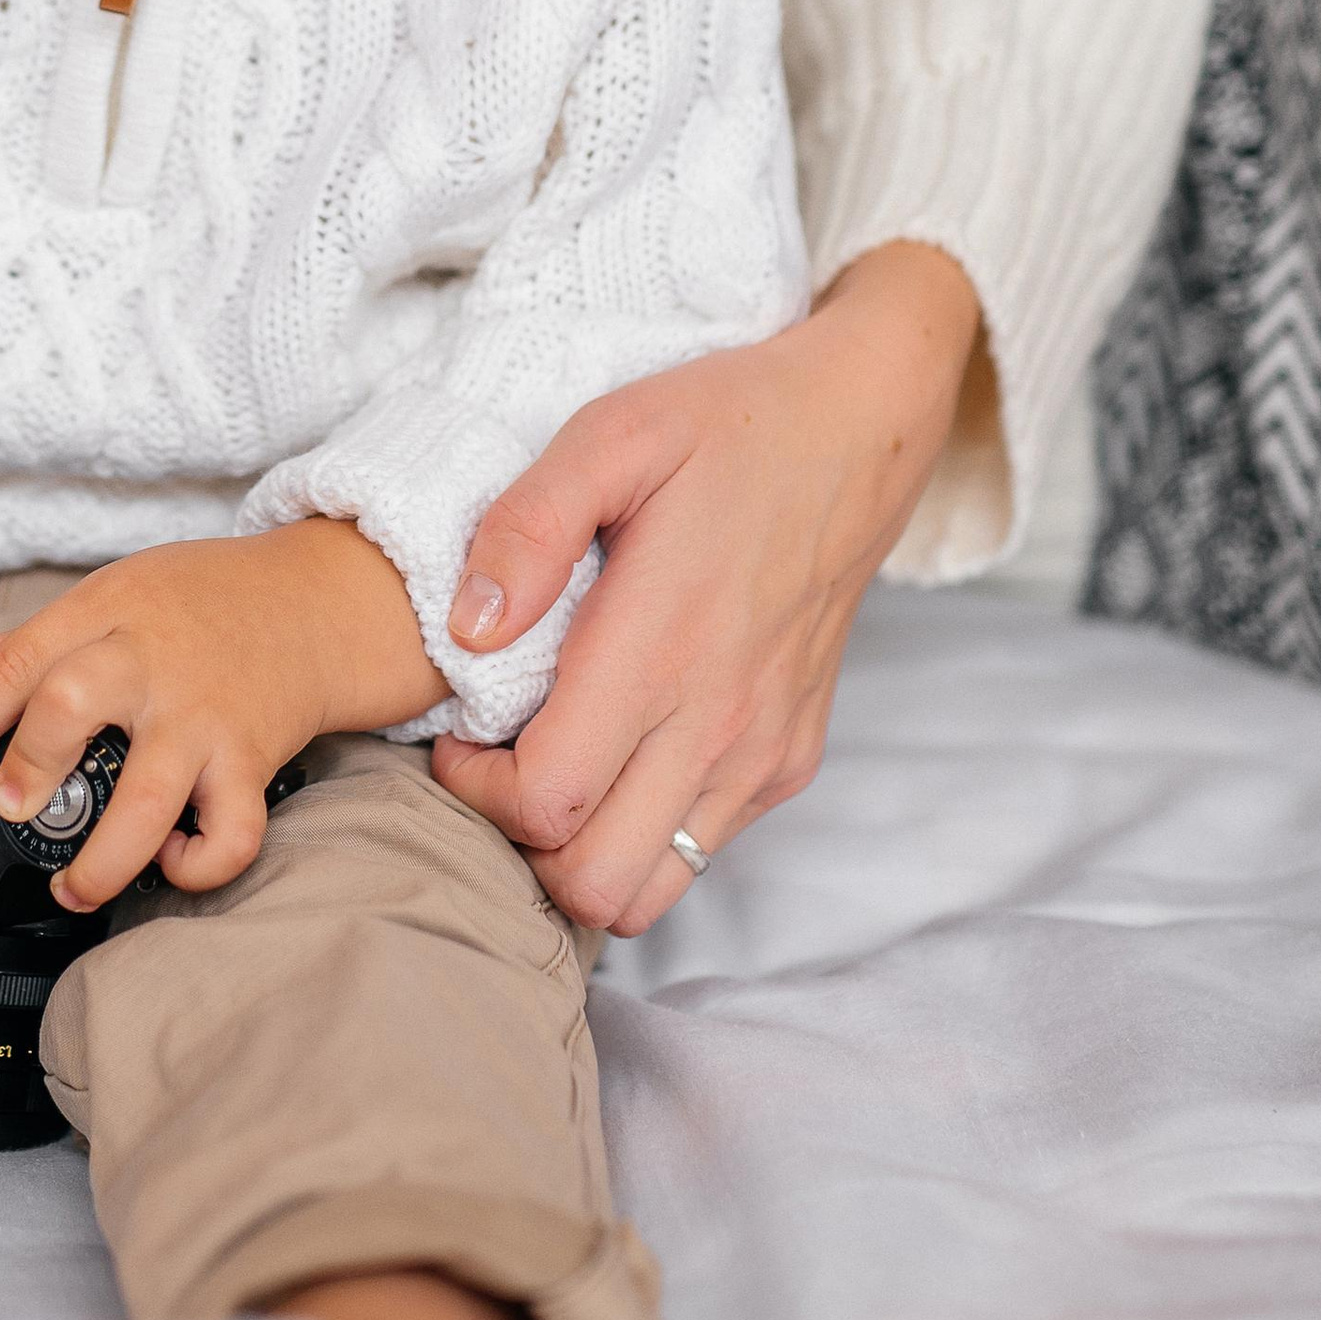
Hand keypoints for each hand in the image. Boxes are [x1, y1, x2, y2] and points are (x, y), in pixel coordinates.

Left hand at [0, 519, 439, 914]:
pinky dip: (199, 864)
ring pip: (146, 799)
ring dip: (101, 861)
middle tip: (11, 807)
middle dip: (28, 768)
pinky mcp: (249, 760)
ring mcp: (202, 717)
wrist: (314, 602)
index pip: (19, 658)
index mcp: (109, 612)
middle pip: (69, 706)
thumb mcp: (120, 589)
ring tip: (72, 889)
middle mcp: (151, 664)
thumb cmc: (208, 599)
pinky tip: (172, 862)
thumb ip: (46, 632)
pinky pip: (229, 831)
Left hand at [432, 242, 979, 934]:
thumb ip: (526, 528)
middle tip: (496, 766)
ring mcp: (763, 755)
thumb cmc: (728, 426)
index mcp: (662, 651)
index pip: (547, 802)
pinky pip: (698, 853)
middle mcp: (719, 726)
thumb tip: (467, 627)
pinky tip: (617, 758)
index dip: (476, 790)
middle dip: (518, 845)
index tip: (459, 736)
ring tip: (552, 776)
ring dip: (579, 858)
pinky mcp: (791, 761)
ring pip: (648, 893)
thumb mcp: (611, 435)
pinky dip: (640, 837)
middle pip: (591, 882)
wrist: (861, 433)